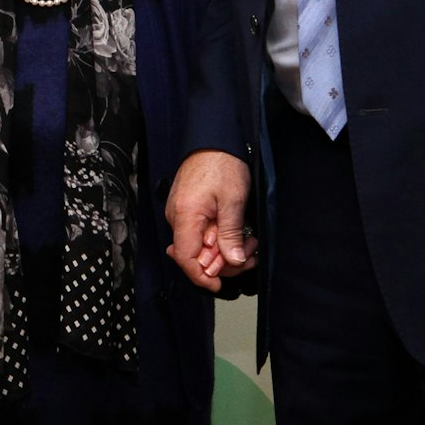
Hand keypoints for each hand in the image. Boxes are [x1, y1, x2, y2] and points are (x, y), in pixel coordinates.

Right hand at [165, 149, 256, 291]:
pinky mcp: (188, 209)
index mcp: (184, 216)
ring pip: (200, 245)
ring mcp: (181, 213)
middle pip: (195, 255)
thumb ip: (230, 233)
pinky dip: (219, 238)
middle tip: (248, 255)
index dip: (202, 277)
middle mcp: (177, 217)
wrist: (214, 140)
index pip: (185, 258)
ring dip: (225, 249)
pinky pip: (200, 233)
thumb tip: (232, 261)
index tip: (219, 285)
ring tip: (248, 241)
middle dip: (223, 262)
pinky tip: (237, 233)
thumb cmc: (222, 164)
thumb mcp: (233, 200)